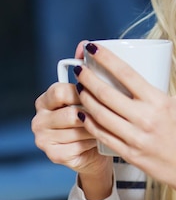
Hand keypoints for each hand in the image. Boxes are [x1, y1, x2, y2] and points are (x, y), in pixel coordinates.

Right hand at [32, 41, 112, 193]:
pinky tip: (101, 140)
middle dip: (94, 112)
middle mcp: (40, 118)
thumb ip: (88, 70)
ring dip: (97, 127)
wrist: (97, 148)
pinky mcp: (54, 155)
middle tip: (112, 112)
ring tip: (111, 125)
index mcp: (46, 98)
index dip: (83, 92)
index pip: (61, 91)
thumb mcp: (92, 92)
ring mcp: (44, 138)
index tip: (100, 93)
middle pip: (70, 112)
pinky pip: (79, 146)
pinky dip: (94, 142)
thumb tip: (85, 44)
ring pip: (77, 130)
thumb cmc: (97, 115)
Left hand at [74, 36, 175, 199]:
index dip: (106, 59)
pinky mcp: (129, 154)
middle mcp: (145, 119)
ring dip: (85, 99)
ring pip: (99, 115)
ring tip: (79, 88)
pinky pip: (102, 135)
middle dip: (87, 79)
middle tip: (79, 69)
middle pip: (106, 94)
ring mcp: (135, 138)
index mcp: (160, 102)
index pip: (127, 74)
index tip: (93, 48)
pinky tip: (83, 113)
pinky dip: (89, 123)